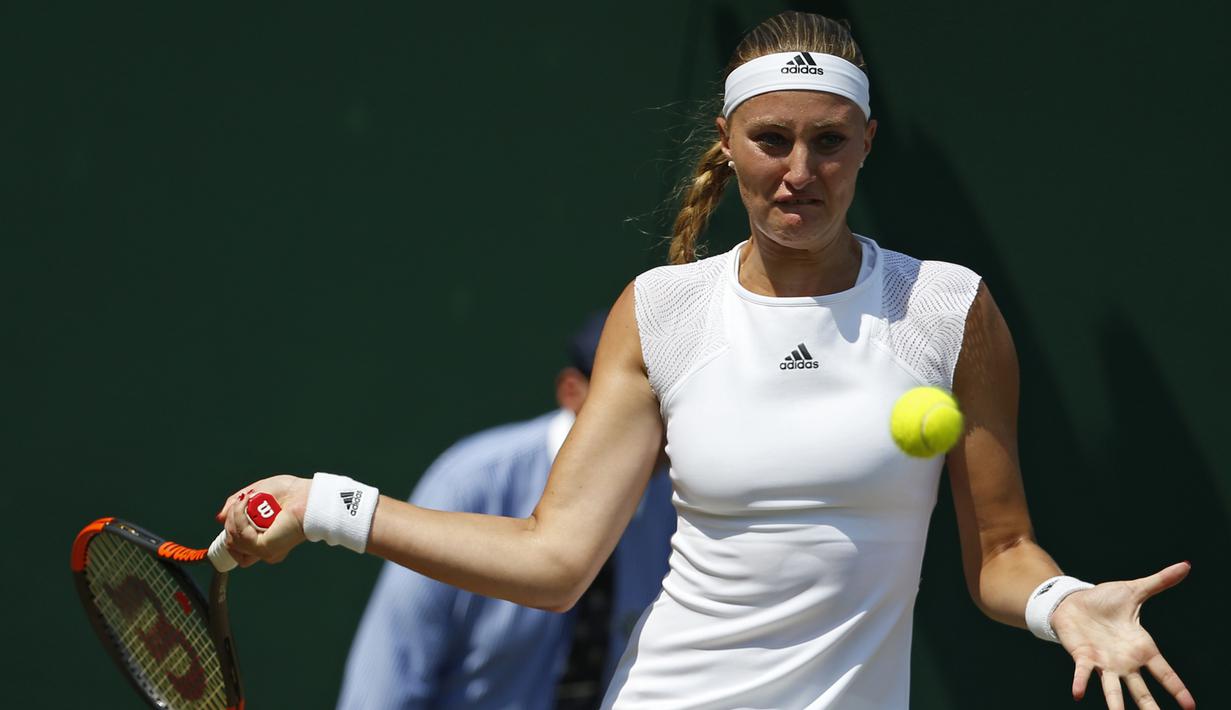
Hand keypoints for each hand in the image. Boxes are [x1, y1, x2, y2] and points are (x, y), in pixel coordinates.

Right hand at [215, 474, 311, 566]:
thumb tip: (219, 518)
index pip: (235, 547)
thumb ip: (236, 506)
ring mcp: (264, 551)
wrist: (307, 496)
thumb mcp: (256, 493)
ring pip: (232, 540)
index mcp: (263, 540)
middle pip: (230, 544)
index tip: (230, 513)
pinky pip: (240, 537)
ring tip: (246, 501)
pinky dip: (238, 518)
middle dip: (230, 520)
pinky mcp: (265, 549)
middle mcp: (263, 549)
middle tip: (241, 502)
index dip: (229, 529)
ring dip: (234, 517)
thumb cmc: (290, 493)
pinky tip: (246, 504)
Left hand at [1050, 561, 1194, 709]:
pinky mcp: (1082, 656)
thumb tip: (1185, 565)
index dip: (1176, 688)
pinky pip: (1082, 673)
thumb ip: (1159, 581)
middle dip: (1151, 707)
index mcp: (1141, 648)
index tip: (1190, 707)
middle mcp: (1124, 661)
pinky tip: (1078, 694)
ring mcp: (1103, 662)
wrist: (1071, 600)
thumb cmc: (1103, 600)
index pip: (1164, 672)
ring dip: (1117, 706)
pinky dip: (1081, 682)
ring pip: (1113, 690)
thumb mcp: (1134, 590)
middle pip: (1141, 690)